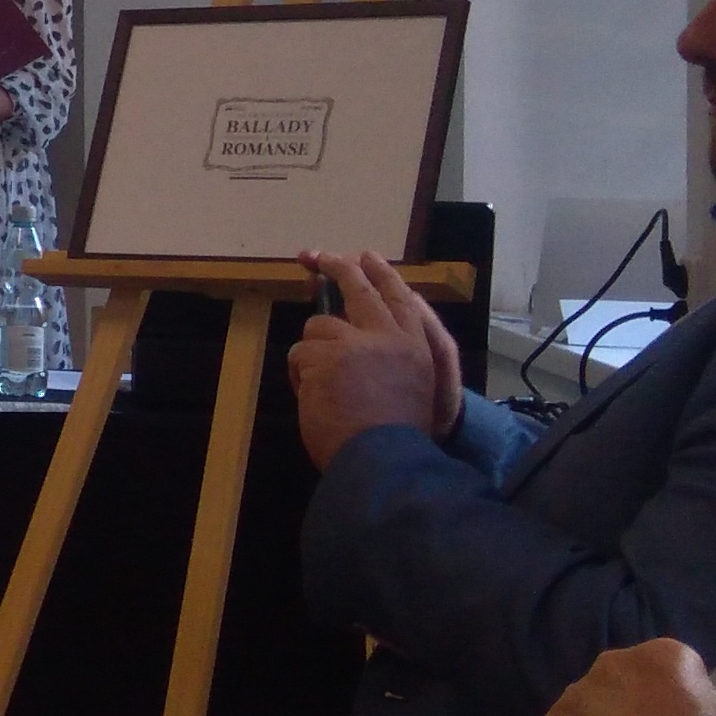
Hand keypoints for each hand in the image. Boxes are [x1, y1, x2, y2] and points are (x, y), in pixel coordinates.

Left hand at [290, 249, 462, 465]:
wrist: (384, 460)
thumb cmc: (398, 437)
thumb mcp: (414, 390)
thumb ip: (392, 358)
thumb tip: (360, 330)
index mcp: (417, 347)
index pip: (401, 298)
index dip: (383, 275)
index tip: (367, 255)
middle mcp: (388, 338)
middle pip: (359, 291)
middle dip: (339, 268)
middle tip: (319, 256)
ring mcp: (355, 345)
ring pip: (318, 328)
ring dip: (313, 353)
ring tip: (326, 389)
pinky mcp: (325, 358)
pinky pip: (299, 355)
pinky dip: (299, 375)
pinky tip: (315, 400)